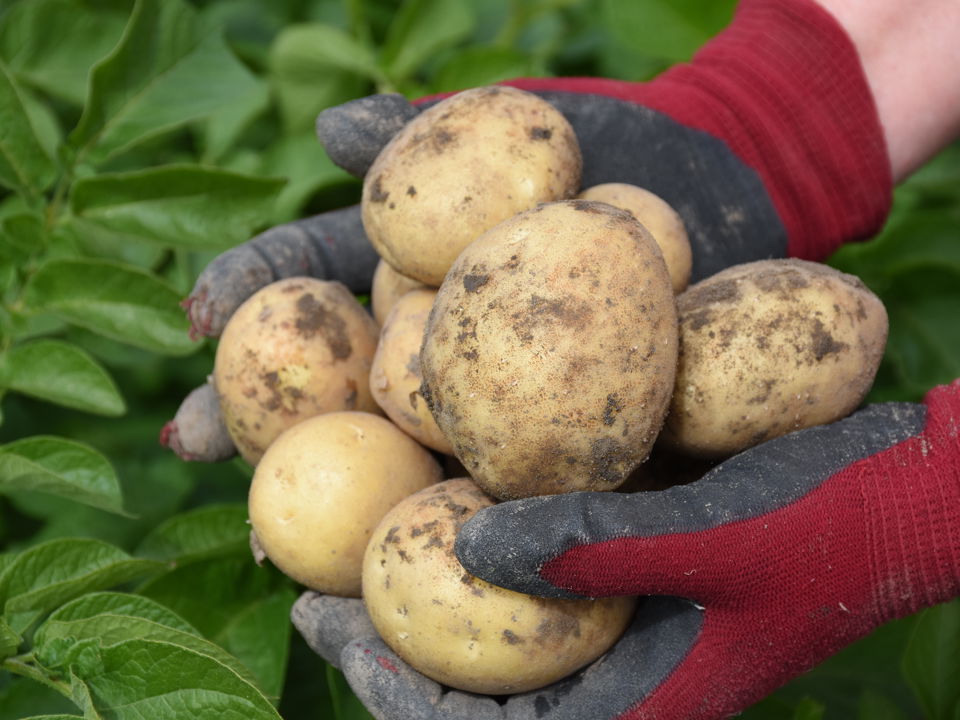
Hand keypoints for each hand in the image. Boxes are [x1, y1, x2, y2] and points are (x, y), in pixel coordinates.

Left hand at [299, 380, 958, 719]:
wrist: (906, 495)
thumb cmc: (828, 522)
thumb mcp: (713, 532)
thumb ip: (592, 546)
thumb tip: (461, 547)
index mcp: (640, 706)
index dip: (398, 694)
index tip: (328, 630)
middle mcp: (623, 673)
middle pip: (479, 684)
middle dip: (393, 643)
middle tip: (316, 587)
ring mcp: (628, 624)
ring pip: (503, 631)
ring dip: (429, 595)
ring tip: (356, 548)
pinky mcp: (637, 573)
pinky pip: (544, 575)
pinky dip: (488, 547)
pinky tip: (449, 496)